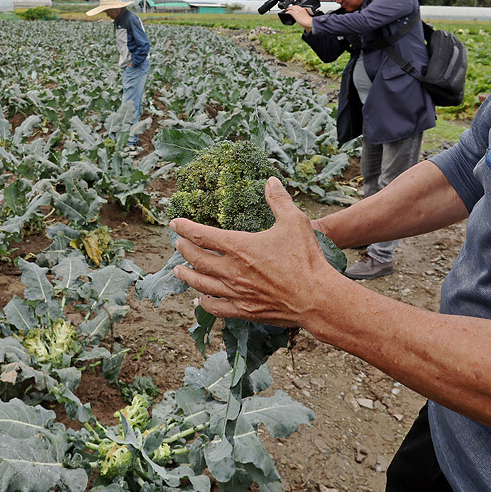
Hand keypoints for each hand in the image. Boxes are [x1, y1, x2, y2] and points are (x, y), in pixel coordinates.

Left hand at [171, 177, 340, 324]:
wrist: (316, 298)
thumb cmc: (305, 259)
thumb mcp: (294, 221)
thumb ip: (279, 200)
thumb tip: (271, 181)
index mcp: (239, 247)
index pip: (201, 235)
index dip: (185, 228)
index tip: (174, 224)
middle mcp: (232, 271)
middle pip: (196, 259)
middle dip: (183, 250)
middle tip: (177, 245)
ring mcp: (236, 293)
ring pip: (201, 284)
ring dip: (187, 276)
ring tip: (179, 271)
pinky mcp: (244, 311)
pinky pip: (216, 307)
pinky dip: (205, 302)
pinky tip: (202, 299)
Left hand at [284, 5, 313, 29]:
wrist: (309, 22)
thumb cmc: (308, 20)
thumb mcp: (306, 15)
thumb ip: (303, 13)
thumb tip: (300, 15)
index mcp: (303, 9)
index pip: (297, 6)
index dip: (294, 6)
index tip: (292, 7)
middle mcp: (300, 10)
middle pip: (294, 6)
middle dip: (290, 7)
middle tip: (288, 8)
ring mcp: (298, 12)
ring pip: (292, 8)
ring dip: (288, 9)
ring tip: (286, 10)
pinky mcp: (296, 15)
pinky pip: (290, 12)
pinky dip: (288, 11)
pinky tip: (286, 12)